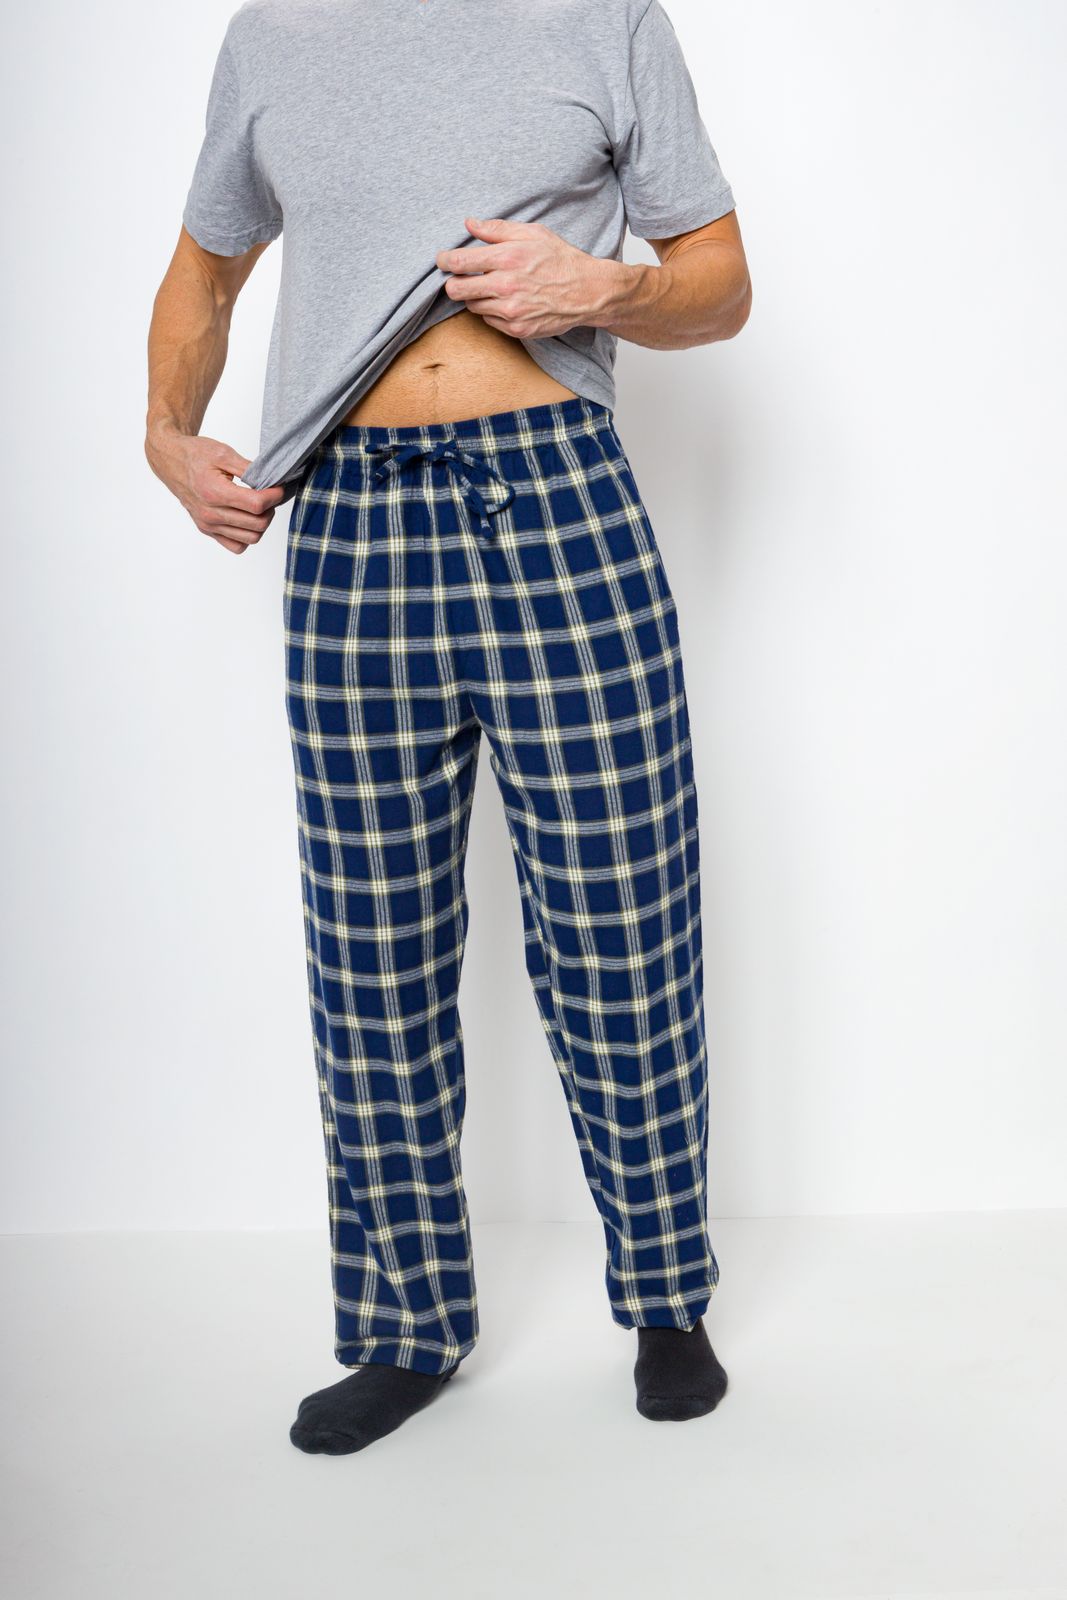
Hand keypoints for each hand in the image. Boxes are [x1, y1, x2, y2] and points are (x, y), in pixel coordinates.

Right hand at [145, 426, 285, 554]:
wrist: (171, 462)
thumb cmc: (194, 454)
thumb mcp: (223, 453)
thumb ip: (249, 469)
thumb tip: (271, 480)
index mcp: (214, 492)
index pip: (257, 504)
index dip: (274, 495)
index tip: (279, 487)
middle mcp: (210, 513)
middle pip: (258, 524)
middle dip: (271, 508)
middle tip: (269, 495)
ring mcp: (208, 525)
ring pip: (251, 538)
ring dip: (261, 523)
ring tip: (258, 506)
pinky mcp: (208, 531)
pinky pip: (237, 546)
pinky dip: (247, 536)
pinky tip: (246, 518)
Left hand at [436, 216, 614, 340]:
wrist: (587, 292)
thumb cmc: (560, 259)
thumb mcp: (532, 233)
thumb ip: (497, 229)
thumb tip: (470, 223)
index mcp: (507, 258)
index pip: (459, 262)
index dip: (444, 261)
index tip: (442, 260)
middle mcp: (505, 286)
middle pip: (456, 290)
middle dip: (452, 283)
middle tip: (458, 277)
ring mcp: (510, 311)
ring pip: (472, 306)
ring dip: (475, 296)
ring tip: (490, 287)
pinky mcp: (516, 329)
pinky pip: (489, 321)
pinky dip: (491, 311)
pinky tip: (506, 301)